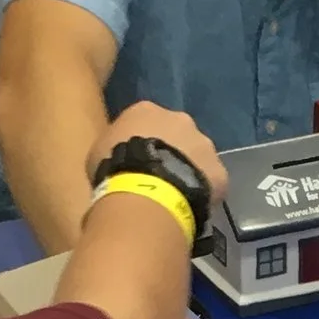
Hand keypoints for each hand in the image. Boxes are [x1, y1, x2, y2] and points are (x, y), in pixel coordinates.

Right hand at [90, 100, 226, 207]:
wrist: (145, 189)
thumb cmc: (114, 167)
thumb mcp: (99, 152)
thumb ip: (113, 148)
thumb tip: (117, 157)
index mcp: (146, 110)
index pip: (146, 121)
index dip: (143, 143)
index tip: (138, 162)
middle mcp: (180, 119)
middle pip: (178, 135)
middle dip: (172, 153)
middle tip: (160, 178)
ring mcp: (204, 144)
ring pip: (199, 158)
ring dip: (190, 171)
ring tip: (176, 196)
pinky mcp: (219, 171)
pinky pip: (211, 183)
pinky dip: (204, 193)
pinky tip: (190, 207)